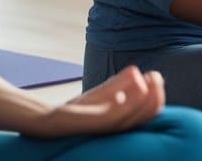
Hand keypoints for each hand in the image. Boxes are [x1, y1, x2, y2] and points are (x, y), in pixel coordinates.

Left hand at [23, 66, 164, 138]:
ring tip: (149, 82)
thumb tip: (140, 72)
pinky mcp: (82, 124)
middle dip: (154, 97)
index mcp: (120, 122)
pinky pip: (104, 119)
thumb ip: (120, 85)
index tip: (157, 77)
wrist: (44, 120)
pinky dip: (117, 107)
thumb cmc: (75, 111)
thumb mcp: (102, 94)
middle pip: (142, 118)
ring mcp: (98, 128)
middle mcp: (112, 129)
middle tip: (157, 78)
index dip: (156, 96)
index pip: (146, 114)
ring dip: (141, 101)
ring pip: (127, 119)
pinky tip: (121, 95)